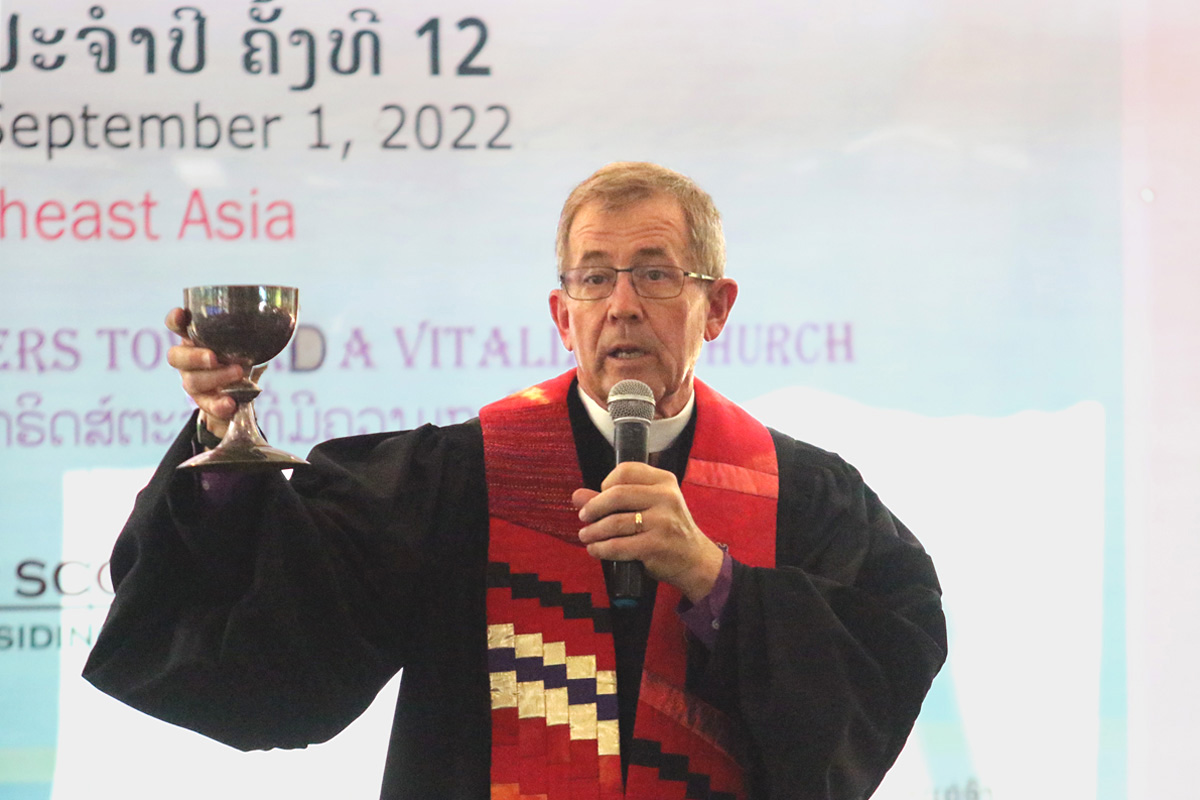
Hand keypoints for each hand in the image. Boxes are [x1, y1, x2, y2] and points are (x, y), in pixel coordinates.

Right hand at [164, 307, 244, 438]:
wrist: (237, 394)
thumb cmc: (237, 359)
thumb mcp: (242, 344)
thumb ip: (248, 335)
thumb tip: (271, 324)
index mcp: (193, 339)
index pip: (176, 326)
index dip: (175, 320)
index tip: (181, 314)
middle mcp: (187, 360)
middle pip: (176, 357)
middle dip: (195, 357)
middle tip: (213, 357)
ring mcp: (192, 381)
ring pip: (193, 381)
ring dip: (216, 378)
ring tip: (238, 374)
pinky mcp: (203, 402)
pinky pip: (207, 405)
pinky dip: (219, 405)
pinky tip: (230, 403)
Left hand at [573, 462, 724, 603]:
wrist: (694, 559)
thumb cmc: (667, 530)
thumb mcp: (647, 507)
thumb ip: (613, 500)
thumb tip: (577, 495)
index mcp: (665, 481)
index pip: (626, 471)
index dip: (606, 482)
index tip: (600, 495)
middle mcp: (666, 497)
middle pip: (617, 494)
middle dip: (594, 507)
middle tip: (584, 517)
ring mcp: (662, 521)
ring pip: (615, 522)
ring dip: (593, 531)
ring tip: (585, 535)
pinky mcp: (655, 545)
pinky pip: (618, 545)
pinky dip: (601, 548)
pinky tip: (595, 549)